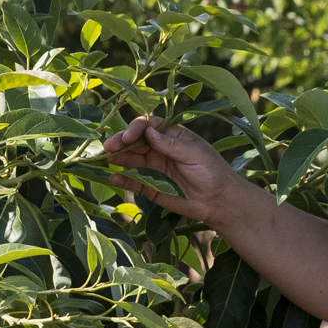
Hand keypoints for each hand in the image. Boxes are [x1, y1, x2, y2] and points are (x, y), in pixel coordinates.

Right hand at [102, 116, 252, 226]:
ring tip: (109, 160)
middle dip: (121, 142)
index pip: (148, 126)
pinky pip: (133, 181)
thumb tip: (148, 131)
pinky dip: (122, 179)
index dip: (135, 129)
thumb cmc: (211, 171)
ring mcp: (153, 167)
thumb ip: (170, 144)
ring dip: (118, 159)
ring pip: (130, 159)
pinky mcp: (150, 187)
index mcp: (171, 135)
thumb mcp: (194, 154)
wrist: (218, 201)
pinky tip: (115, 178)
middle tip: (110, 147)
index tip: (128, 137)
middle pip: (135, 141)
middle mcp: (158, 148)